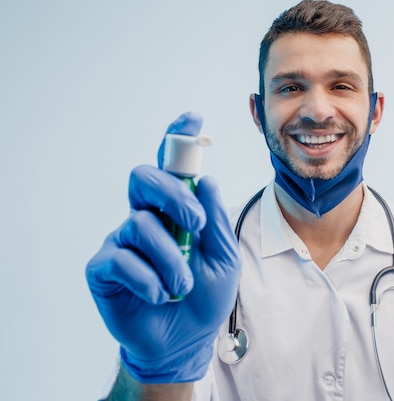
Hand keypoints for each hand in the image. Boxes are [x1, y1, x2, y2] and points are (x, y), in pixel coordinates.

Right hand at [86, 112, 240, 382]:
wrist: (185, 341)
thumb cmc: (205, 297)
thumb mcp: (224, 258)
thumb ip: (216, 221)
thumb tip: (208, 181)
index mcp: (177, 211)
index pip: (173, 168)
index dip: (178, 139)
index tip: (192, 118)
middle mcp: (148, 217)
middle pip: (144, 177)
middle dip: (172, 194)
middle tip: (195, 224)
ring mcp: (124, 240)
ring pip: (140, 224)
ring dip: (171, 258)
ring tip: (183, 284)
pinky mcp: (105, 266)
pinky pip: (121, 258)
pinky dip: (148, 279)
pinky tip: (160, 295)